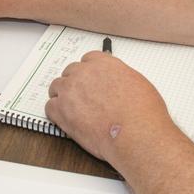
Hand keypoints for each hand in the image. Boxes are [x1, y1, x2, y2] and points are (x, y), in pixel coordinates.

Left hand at [45, 52, 173, 162]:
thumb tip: (116, 84)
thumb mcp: (138, 84)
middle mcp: (85, 73)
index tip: (90, 80)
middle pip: (70, 72)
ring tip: (71, 110)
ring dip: (62, 96)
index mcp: (104, 64)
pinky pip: (50, 107)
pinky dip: (55, 114)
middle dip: (75, 84)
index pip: (88, 59)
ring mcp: (70, 90)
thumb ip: (121, 79)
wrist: (135, 133)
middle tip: (81, 98)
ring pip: (57, 87)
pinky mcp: (61, 110)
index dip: (88, 72)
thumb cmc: (143, 113)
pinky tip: (64, 120)